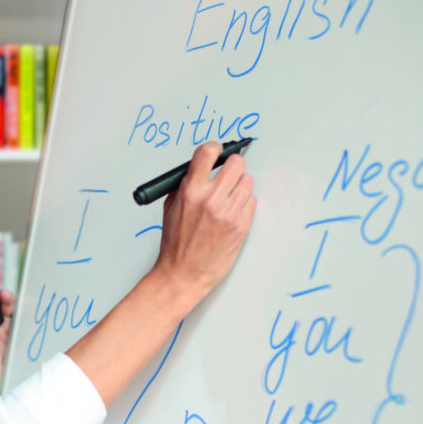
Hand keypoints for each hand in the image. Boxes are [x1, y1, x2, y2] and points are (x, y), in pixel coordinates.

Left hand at [0, 289, 15, 407]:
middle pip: (0, 303)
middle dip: (0, 296)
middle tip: (0, 300)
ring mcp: (10, 332)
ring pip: (13, 309)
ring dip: (11, 301)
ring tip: (7, 299)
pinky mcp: (22, 338)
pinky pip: (26, 322)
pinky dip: (26, 311)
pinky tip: (24, 307)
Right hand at [153, 141, 256, 311]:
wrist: (183, 274)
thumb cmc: (175, 245)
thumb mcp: (170, 209)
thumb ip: (185, 186)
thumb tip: (199, 169)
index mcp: (190, 192)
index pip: (208, 153)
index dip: (214, 148)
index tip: (216, 151)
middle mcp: (212, 199)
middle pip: (236, 163)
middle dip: (232, 166)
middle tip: (228, 174)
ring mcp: (230, 213)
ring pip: (248, 182)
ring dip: (240, 186)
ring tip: (229, 198)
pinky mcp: (242, 226)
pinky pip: (252, 202)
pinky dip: (244, 204)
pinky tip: (232, 213)